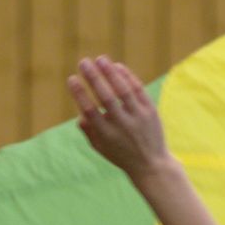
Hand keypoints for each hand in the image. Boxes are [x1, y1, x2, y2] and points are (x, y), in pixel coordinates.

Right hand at [69, 57, 170, 183]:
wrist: (152, 165)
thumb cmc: (121, 154)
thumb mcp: (101, 148)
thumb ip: (89, 132)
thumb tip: (80, 114)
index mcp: (106, 135)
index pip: (90, 110)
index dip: (79, 94)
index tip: (72, 78)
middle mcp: (122, 125)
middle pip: (106, 97)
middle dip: (93, 78)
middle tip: (83, 62)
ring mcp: (138, 117)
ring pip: (123, 90)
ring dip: (111, 73)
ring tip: (100, 59)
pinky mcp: (151, 111)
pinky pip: (138, 90)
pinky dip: (128, 77)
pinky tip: (117, 67)